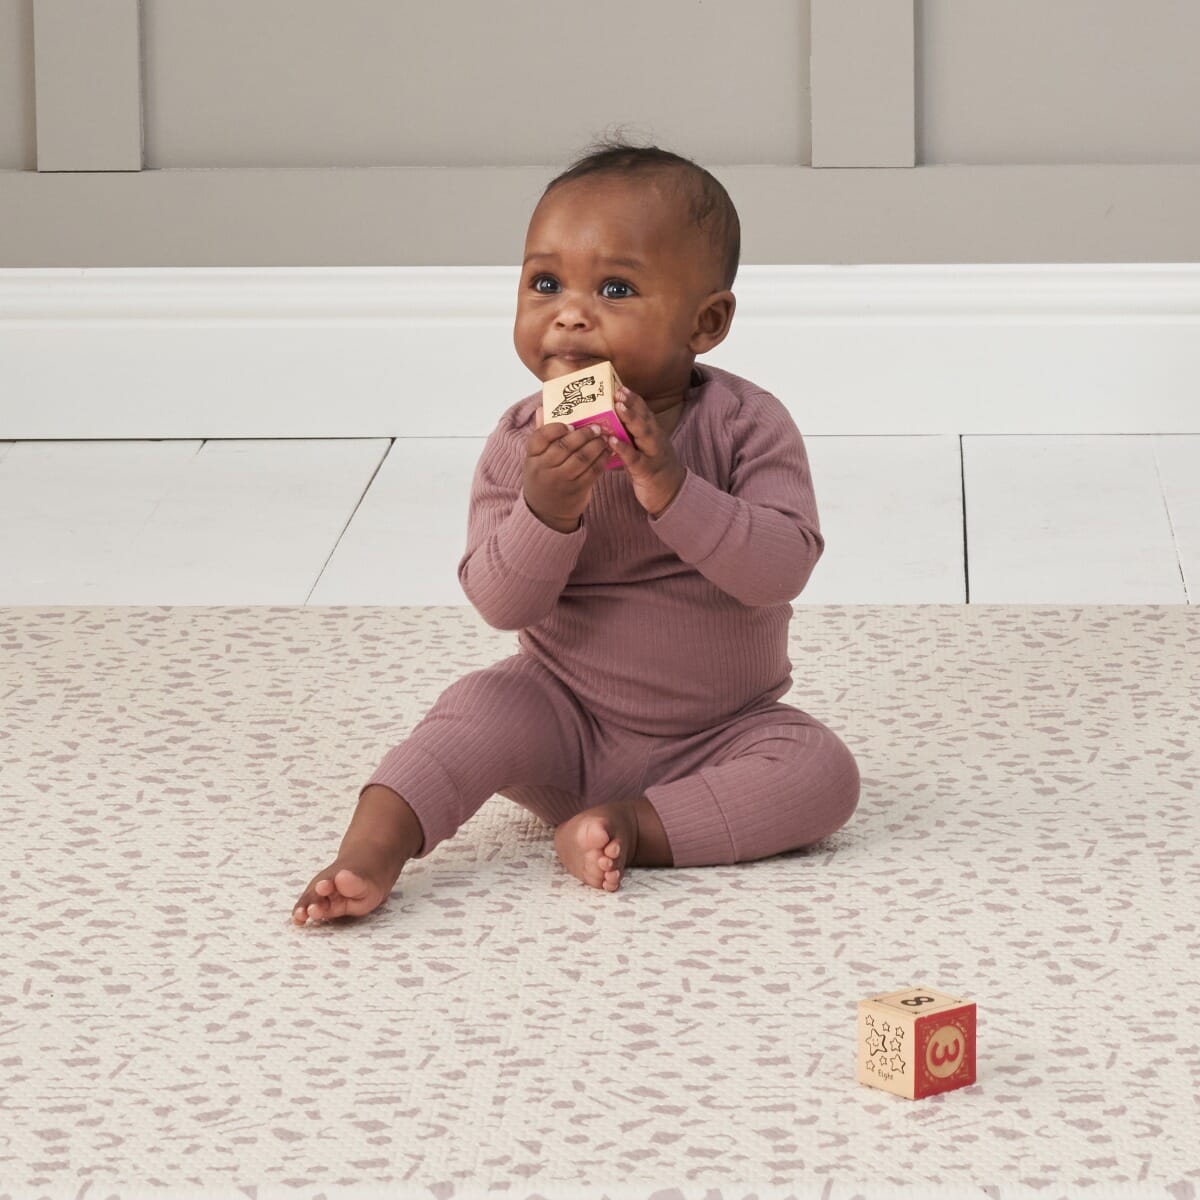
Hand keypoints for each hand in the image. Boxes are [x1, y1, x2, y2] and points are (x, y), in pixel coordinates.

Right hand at [523, 408, 610, 531]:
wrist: (545, 512)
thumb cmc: (543, 477)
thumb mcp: (536, 459)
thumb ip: (541, 435)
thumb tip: (542, 408)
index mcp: (532, 457)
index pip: (540, 437)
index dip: (556, 428)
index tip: (570, 424)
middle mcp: (544, 469)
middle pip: (565, 446)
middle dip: (583, 434)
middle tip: (596, 427)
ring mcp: (561, 481)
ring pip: (581, 458)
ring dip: (596, 445)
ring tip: (604, 437)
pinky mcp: (577, 490)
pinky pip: (592, 471)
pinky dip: (602, 460)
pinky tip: (607, 452)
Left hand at [604, 386, 686, 517]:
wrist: (672, 494)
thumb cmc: (653, 470)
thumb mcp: (643, 449)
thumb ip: (630, 437)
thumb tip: (608, 425)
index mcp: (653, 434)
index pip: (644, 412)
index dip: (633, 398)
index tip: (620, 385)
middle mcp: (655, 440)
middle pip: (645, 417)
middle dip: (632, 402)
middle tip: (618, 390)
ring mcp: (653, 454)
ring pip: (643, 433)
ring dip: (631, 418)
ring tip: (618, 406)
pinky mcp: (647, 471)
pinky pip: (635, 458)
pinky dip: (623, 449)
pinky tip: (612, 441)